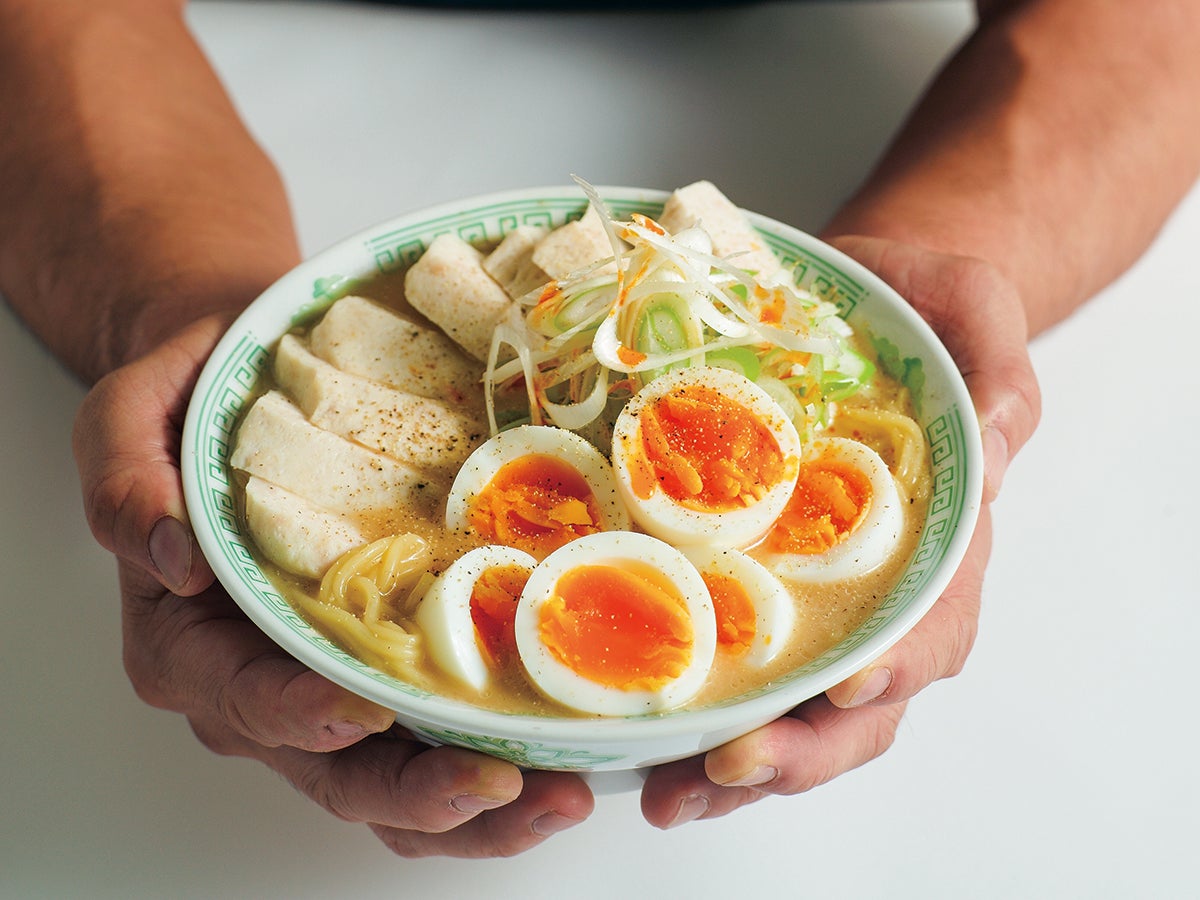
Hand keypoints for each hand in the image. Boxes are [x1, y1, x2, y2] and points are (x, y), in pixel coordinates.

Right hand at [73, 318, 592, 857]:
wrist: (244, 395)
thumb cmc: (194, 410)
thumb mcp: (131, 414)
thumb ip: (125, 479)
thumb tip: (169, 558)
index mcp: (193, 644)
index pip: (248, 699)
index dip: (307, 715)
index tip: (370, 704)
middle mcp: (261, 690)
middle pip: (339, 774)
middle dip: (423, 794)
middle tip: (507, 783)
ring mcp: (332, 693)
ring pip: (397, 783)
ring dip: (478, 808)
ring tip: (561, 797)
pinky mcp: (390, 675)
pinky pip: (436, 745)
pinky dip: (496, 760)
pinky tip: (560, 759)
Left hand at [640, 236, 1039, 827]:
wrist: (857, 311)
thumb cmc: (913, 309)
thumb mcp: (964, 306)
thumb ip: (991, 360)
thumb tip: (995, 443)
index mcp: (942, 532)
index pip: (934, 616)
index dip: (897, 659)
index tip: (845, 686)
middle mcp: (889, 586)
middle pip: (867, 695)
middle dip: (806, 745)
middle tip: (728, 765)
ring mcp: (826, 599)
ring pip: (807, 711)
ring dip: (748, 764)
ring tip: (676, 794)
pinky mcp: (763, 592)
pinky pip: (749, 675)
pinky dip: (712, 724)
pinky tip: (659, 756)